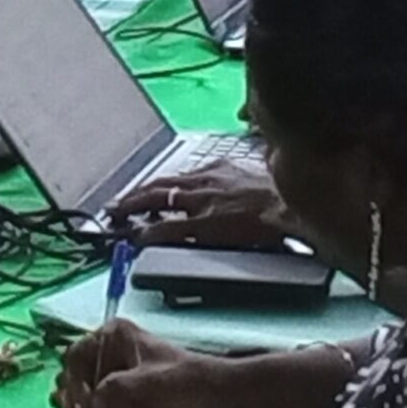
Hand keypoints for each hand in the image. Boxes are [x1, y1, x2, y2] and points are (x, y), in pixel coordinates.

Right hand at [55, 321, 251, 407]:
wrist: (220, 399)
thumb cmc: (187, 384)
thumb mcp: (145, 385)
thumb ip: (110, 393)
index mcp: (113, 336)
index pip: (73, 359)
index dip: (75, 384)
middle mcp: (110, 352)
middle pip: (74, 377)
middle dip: (77, 400)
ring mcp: (116, 376)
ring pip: (84, 396)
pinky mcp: (124, 398)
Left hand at [109, 153, 290, 249]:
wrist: (293, 202)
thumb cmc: (283, 193)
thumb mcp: (253, 178)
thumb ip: (235, 180)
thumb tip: (234, 190)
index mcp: (217, 170)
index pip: (177, 177)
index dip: (156, 185)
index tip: (142, 192)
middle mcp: (203, 180)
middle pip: (159, 184)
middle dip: (134, 194)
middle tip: (114, 205)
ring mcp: (201, 202)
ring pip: (156, 200)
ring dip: (132, 207)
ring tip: (115, 216)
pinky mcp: (204, 223)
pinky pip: (168, 227)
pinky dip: (149, 232)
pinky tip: (136, 238)